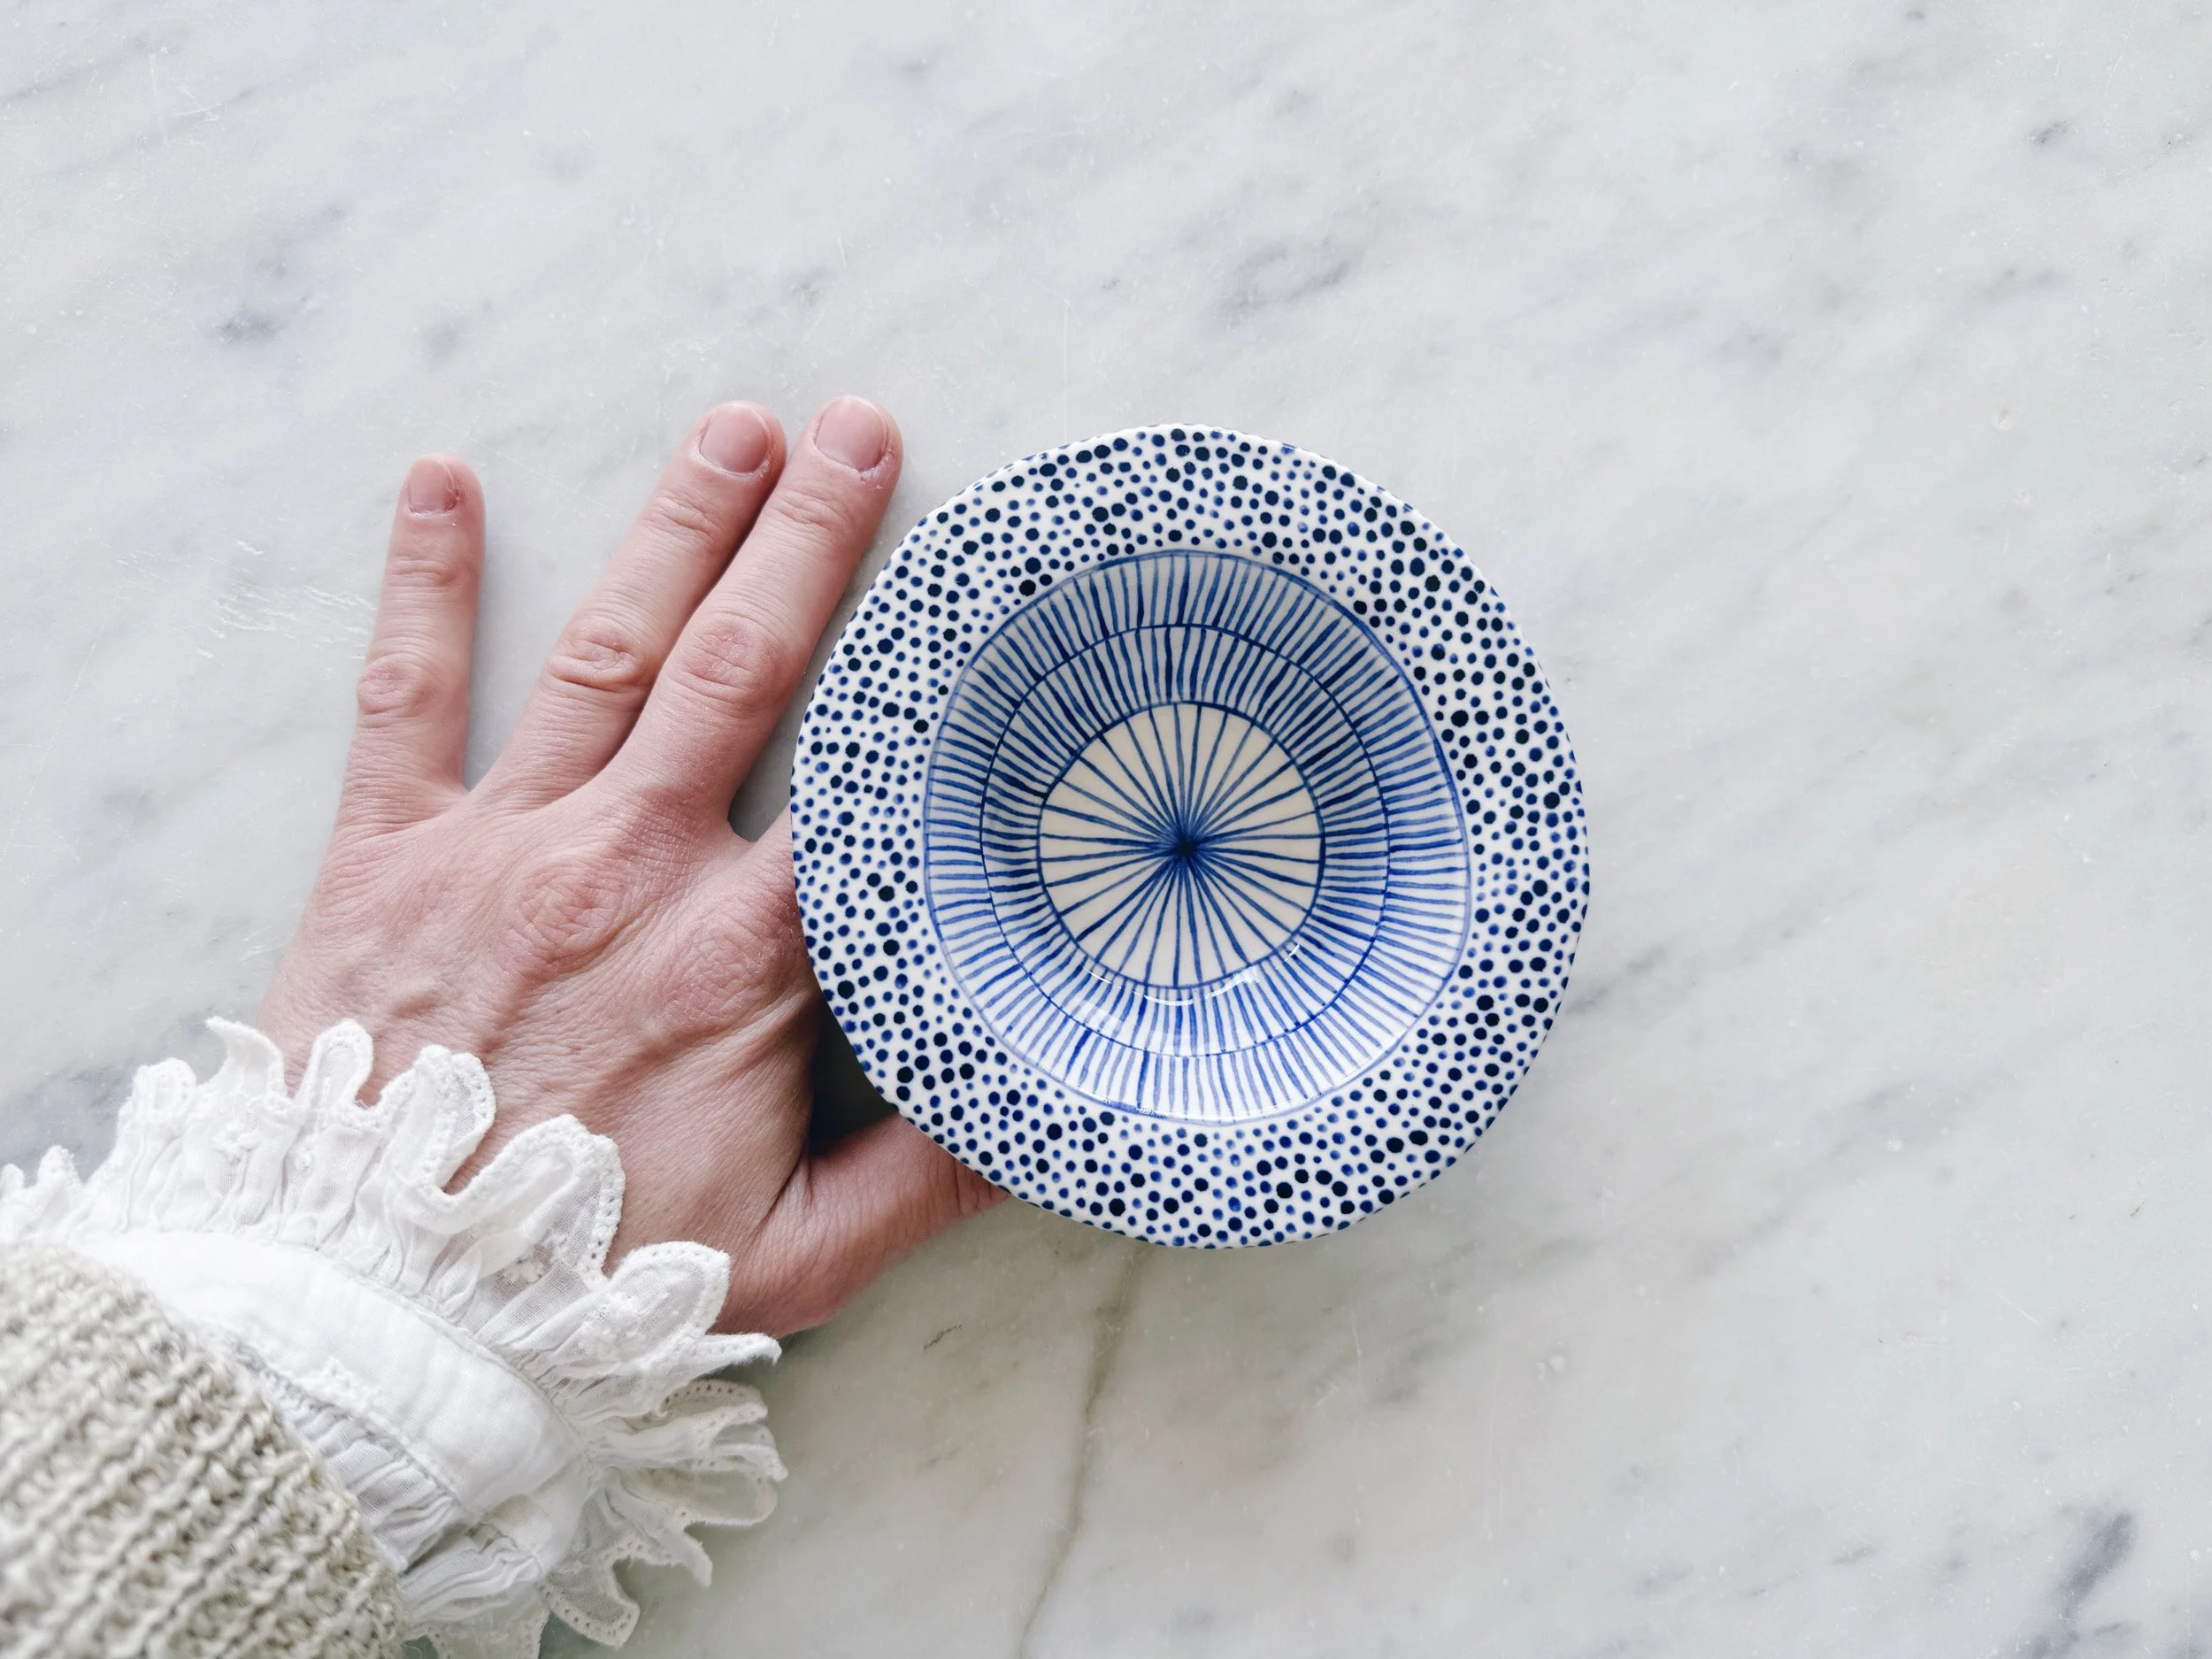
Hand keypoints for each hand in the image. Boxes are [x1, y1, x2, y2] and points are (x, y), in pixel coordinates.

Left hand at [258, 397, 1002, 1335]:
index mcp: (739, 956)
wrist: (378, 1304)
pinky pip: (403, 695)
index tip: (974, 603)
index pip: (858, 787)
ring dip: (675, 531)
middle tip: (860, 430)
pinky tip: (442, 483)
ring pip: (608, 652)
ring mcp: (503, 844)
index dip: (923, 690)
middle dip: (810, 539)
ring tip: (734, 430)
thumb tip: (1049, 1120)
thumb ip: (928, 1181)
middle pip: (741, 668)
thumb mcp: (793, 1258)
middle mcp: (630, 866)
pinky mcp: (383, 854)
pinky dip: (421, 584)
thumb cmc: (589, 1278)